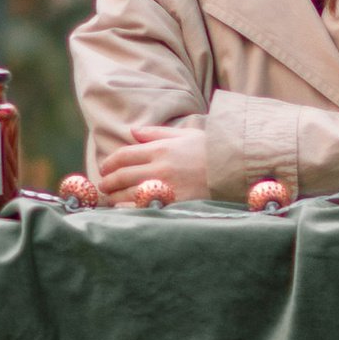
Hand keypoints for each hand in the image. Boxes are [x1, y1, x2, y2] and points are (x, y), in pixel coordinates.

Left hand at [95, 122, 212, 203]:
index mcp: (160, 149)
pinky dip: (128, 207)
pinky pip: (143, 207)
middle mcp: (160, 167)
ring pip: (128, 192)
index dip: (109, 162)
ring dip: (114, 195)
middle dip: (108, 181)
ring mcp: (166, 186)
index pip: (124, 155)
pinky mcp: (174, 203)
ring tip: (110, 197)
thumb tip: (133, 131)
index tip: (104, 168)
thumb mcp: (184, 134)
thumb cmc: (210, 150)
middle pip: (122, 175)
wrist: (235, 168)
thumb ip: (155, 133)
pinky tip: (123, 207)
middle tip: (103, 185)